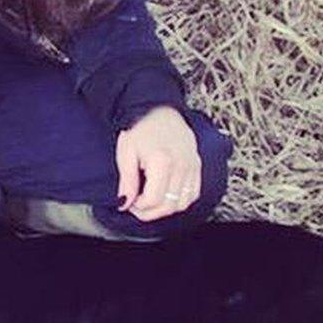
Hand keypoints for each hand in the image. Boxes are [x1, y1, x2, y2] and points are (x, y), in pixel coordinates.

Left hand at [115, 105, 200, 221]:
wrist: (159, 110)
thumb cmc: (140, 128)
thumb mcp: (126, 152)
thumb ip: (126, 181)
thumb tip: (124, 204)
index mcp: (162, 161)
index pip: (153, 199)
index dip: (139, 207)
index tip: (130, 202)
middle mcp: (181, 165)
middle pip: (169, 205)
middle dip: (150, 212)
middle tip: (137, 205)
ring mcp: (192, 166)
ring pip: (183, 203)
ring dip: (165, 208)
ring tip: (150, 201)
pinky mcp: (197, 166)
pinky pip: (193, 194)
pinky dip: (180, 200)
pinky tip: (166, 195)